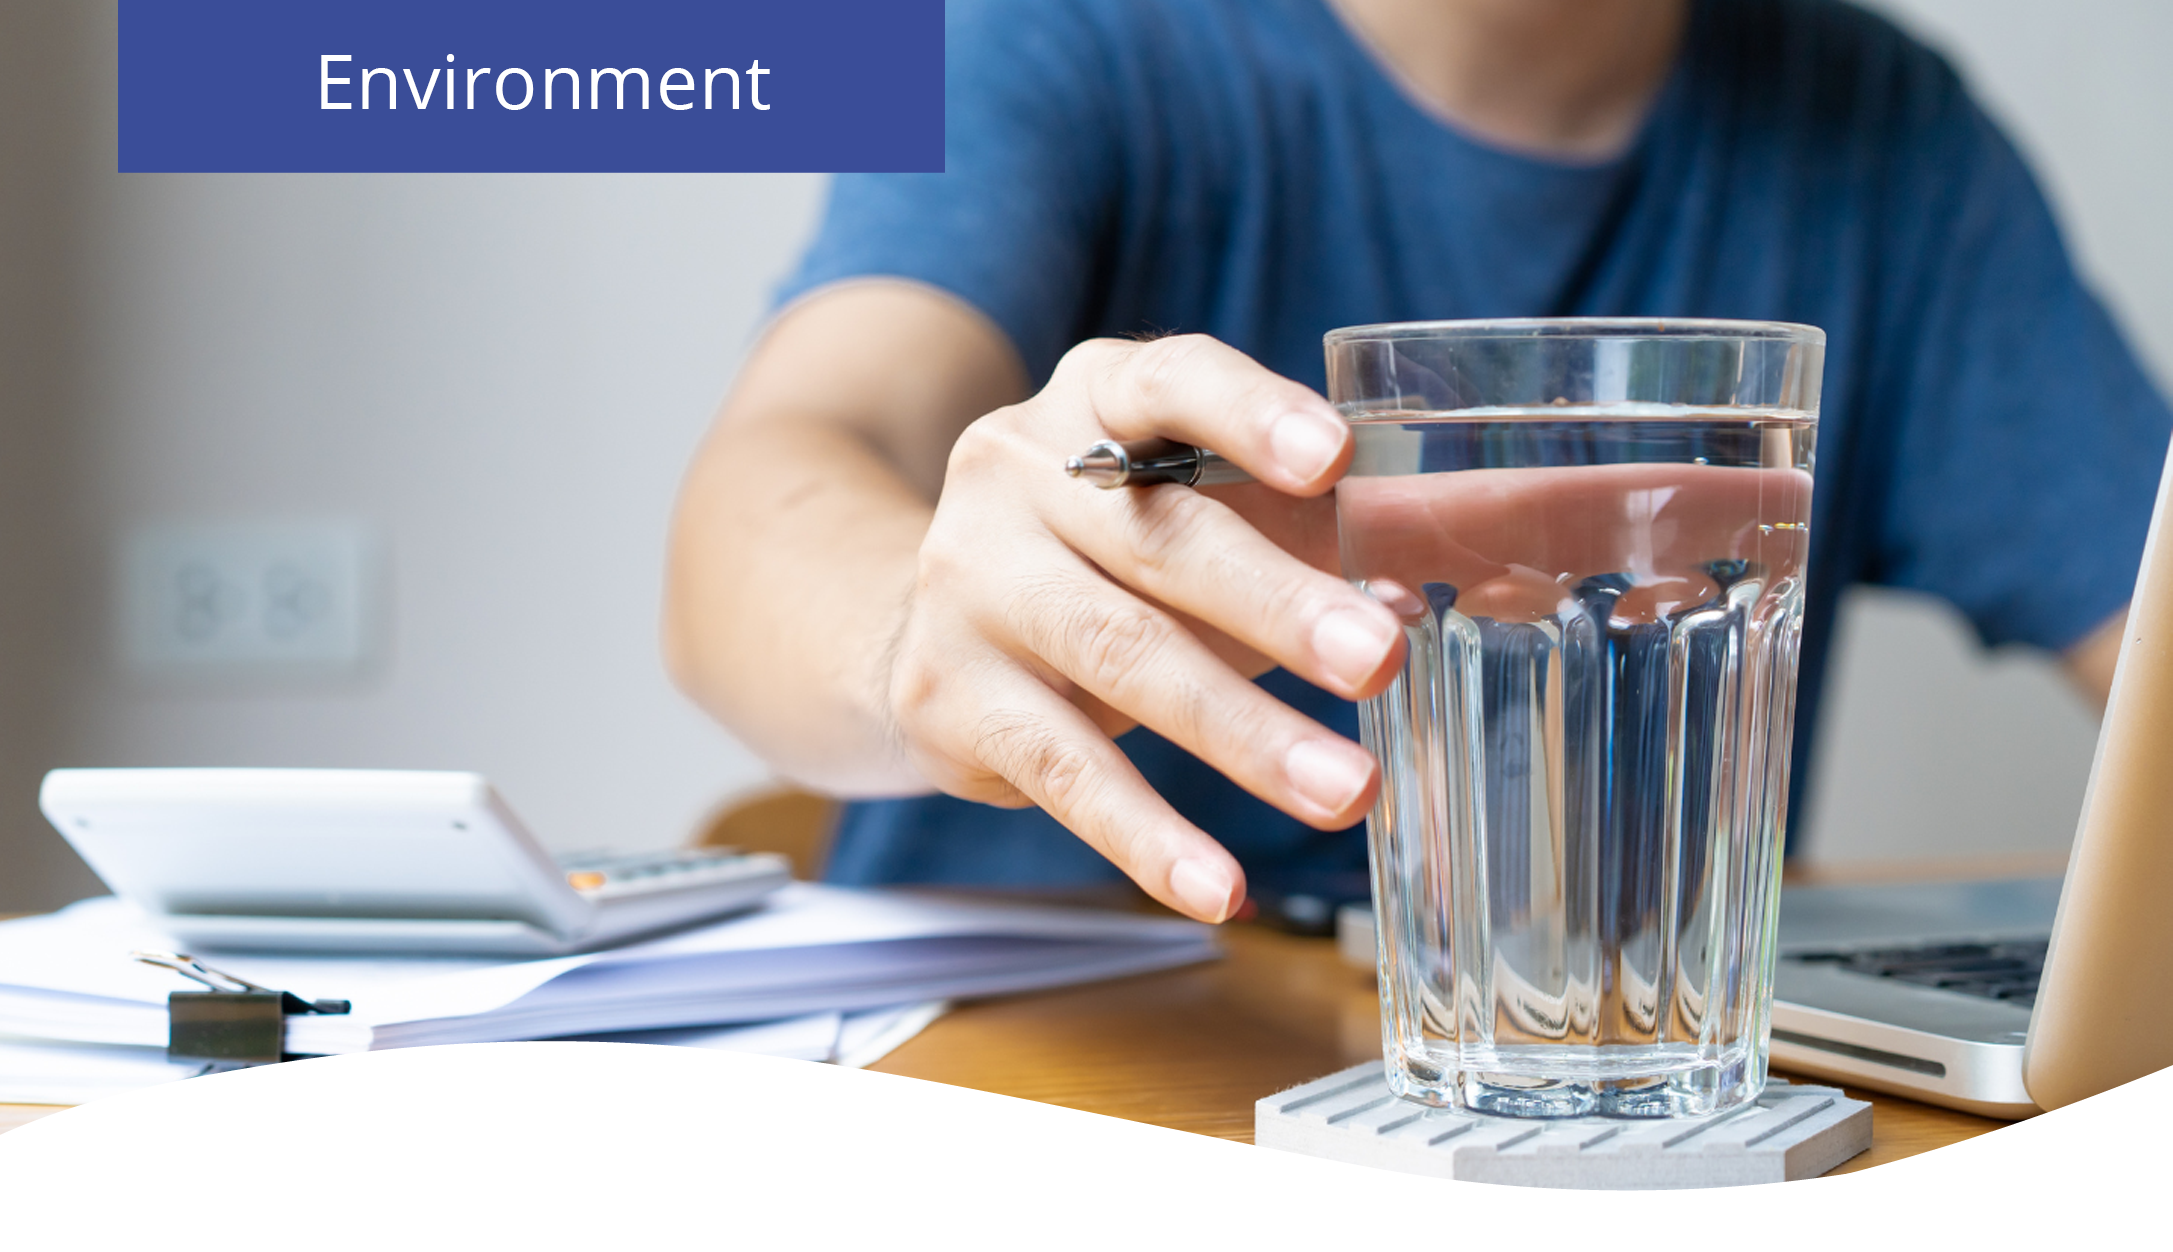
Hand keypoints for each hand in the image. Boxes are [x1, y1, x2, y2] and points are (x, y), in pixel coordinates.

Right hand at [884, 335, 1405, 920]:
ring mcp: (971, 582)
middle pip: (1158, 538)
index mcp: (1096, 397)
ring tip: (1346, 793)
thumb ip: (1381, 514)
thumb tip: (1582, 516)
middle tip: (1378, 659)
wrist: (936, 622)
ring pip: (1118, 657)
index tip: (1332, 460)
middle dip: (1274, 604)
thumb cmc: (1128, 552)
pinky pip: (1059, 770)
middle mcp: (1017, 472)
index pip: (1169, 379)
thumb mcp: (1235, 511)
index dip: (1249, 414)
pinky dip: (1145, 834)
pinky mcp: (945, 694)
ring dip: (1237, 733)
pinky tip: (1221, 887)